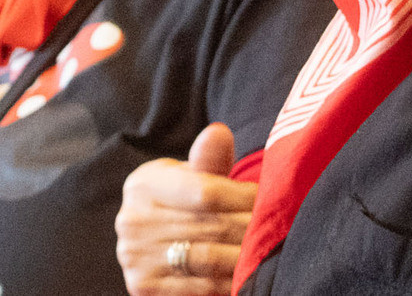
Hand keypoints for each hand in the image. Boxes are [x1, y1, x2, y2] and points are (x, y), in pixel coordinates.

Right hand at [116, 123, 255, 295]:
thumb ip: (208, 159)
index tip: (269, 200)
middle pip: (210, 226)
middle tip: (279, 229)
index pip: (205, 192)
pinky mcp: (144, 289)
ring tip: (269, 251)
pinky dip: (229, 283)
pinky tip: (248, 276)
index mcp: (143, 185)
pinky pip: (200, 288)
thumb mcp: (189, 177)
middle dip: (250, 228)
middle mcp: (132, 221)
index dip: (243, 197)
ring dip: (245, 257)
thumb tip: (219, 132)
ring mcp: (135, 258)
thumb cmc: (180, 203)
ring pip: (208, 259)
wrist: (152, 246)